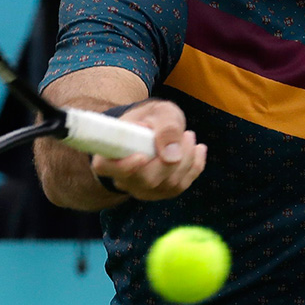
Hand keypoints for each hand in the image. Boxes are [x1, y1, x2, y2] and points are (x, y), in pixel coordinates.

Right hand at [90, 100, 206, 200]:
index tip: (142, 156)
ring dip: (187, 158)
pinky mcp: (163, 192)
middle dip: (171, 158)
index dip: (123, 166)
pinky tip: (198, 149)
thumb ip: (165, 127)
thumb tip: (172, 155)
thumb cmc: (153, 117)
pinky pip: (182, 185)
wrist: (157, 126)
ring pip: (168, 184)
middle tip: (184, 134)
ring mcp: (144, 189)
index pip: (105, 167)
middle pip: (146, 180)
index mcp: (110, 154)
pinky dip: (196, 165)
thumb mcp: (160, 111)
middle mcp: (123, 177)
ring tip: (189, 135)